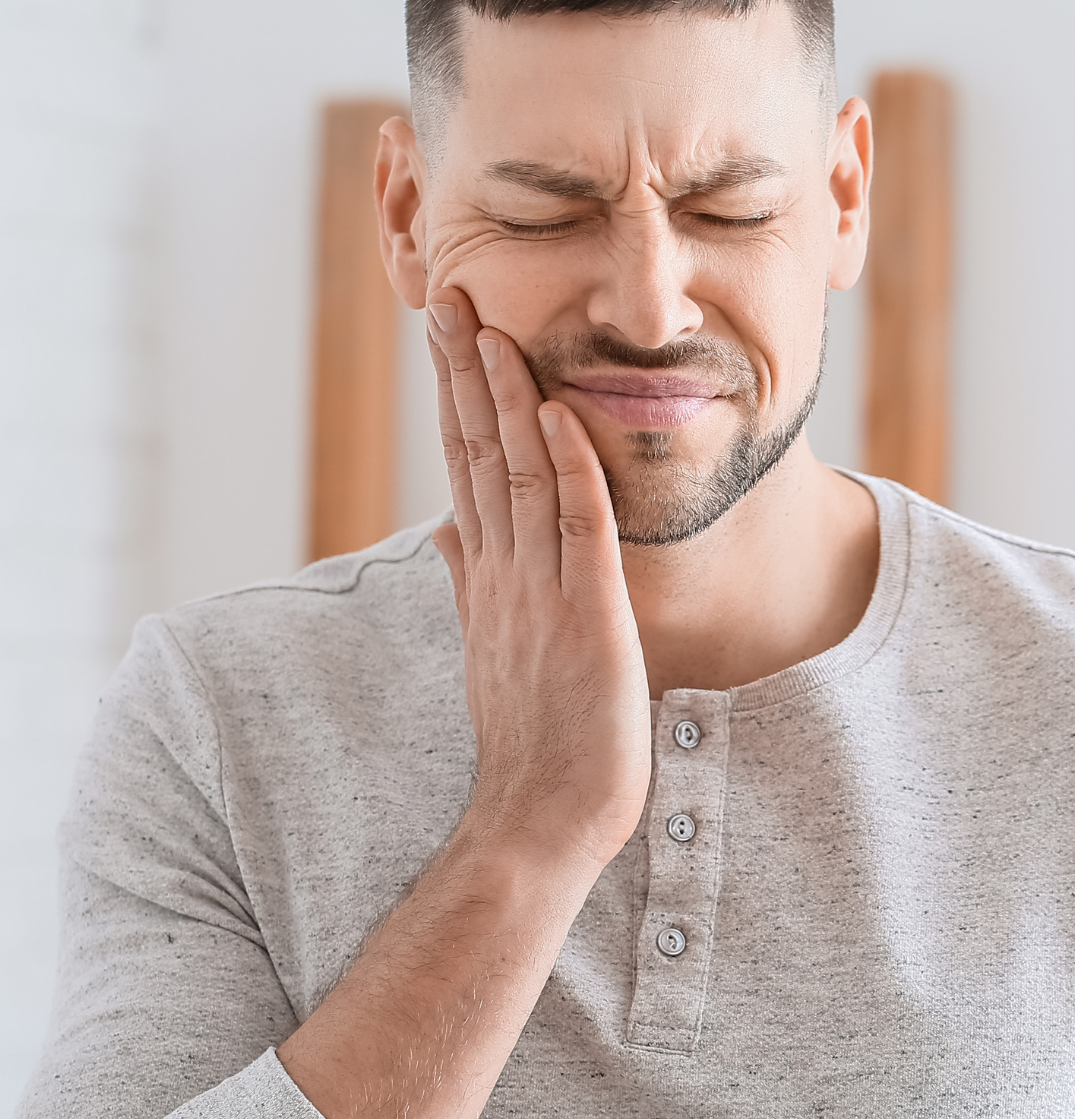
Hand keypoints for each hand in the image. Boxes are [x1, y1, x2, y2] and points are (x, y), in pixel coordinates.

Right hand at [425, 287, 652, 878]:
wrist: (540, 820)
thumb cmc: (530, 741)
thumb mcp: (491, 648)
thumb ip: (468, 581)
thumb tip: (444, 528)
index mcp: (486, 578)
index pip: (467, 469)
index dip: (457, 397)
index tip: (448, 334)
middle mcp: (503, 575)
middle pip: (479, 456)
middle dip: (464, 374)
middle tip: (450, 298)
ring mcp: (540, 594)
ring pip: (519, 477)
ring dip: (506, 399)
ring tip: (491, 328)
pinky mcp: (586, 619)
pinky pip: (577, 529)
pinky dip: (567, 467)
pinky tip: (555, 413)